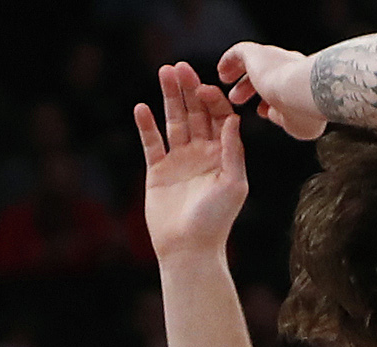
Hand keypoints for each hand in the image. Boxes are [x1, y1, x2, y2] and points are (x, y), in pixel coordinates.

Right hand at [135, 62, 251, 261]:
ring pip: (173, 122)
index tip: (203, 86)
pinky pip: (151, 143)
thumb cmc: (216, 221)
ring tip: (163, 73)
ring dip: (168, 98)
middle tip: (180, 68)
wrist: (188, 249)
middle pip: (195, 114)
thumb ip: (233, 151)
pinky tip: (142, 108)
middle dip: (188, 90)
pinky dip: (147, 126)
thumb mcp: (233, 184)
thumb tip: (233, 119)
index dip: (212, 100)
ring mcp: (179, 161)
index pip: (218, 118)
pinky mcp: (158, 171)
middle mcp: (202, 154)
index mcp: (223, 155)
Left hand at [216, 43, 326, 138]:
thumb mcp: (297, 124)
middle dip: (252, 89)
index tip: (264, 110)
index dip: (271, 100)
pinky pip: (240, 52)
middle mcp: (289, 65)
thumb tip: (273, 113)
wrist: (301, 90)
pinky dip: (230, 61)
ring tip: (231, 94)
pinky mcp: (257, 52)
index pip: (283, 87)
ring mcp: (273, 57)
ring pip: (254, 64)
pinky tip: (222, 71)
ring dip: (242, 81)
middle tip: (239, 99)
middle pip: (267, 75)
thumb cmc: (303, 109)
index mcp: (302, 80)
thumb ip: (284, 118)